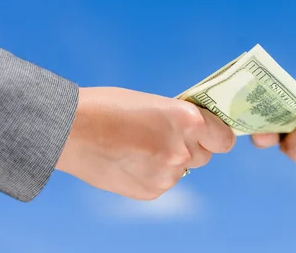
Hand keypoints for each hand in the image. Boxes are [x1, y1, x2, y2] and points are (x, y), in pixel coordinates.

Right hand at [55, 87, 234, 199]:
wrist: (71, 130)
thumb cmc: (110, 107)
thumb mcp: (155, 104)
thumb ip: (179, 121)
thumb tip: (195, 133)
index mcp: (187, 120)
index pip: (224, 139)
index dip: (216, 136)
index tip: (209, 135)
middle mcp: (182, 150)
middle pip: (205, 156)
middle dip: (191, 147)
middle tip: (164, 137)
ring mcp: (167, 174)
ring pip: (182, 170)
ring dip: (170, 162)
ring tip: (140, 147)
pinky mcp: (151, 191)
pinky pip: (163, 183)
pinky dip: (152, 175)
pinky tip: (130, 160)